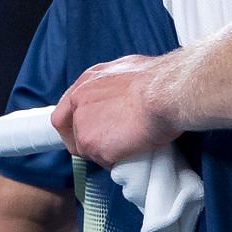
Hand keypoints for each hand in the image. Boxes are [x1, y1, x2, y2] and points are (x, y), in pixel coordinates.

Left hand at [52, 53, 183, 166]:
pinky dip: (118, 160)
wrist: (166, 93)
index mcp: (87, 82)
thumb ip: (114, 84)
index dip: (74, 127)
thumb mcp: (129, 69)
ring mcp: (83, 126)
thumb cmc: (159, 81)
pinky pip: (104, 162)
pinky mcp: (93, 145)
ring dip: (107, 152)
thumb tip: (121, 94)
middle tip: (111, 145)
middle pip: (74, 135)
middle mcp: (79, 103)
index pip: (65, 112)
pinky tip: (134, 150)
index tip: (87, 133)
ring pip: (89, 151)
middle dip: (91, 143)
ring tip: (131, 145)